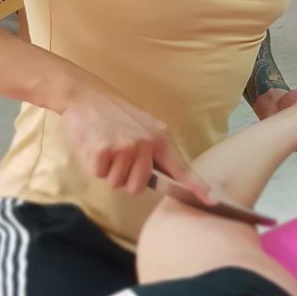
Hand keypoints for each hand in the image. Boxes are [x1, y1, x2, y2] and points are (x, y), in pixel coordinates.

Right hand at [61, 85, 211, 201]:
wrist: (86, 95)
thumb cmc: (113, 114)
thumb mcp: (143, 126)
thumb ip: (154, 149)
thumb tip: (163, 176)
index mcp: (160, 137)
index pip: (180, 168)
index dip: (196, 186)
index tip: (210, 200)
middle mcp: (146, 143)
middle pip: (138, 186)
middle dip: (125, 179)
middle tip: (117, 157)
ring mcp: (125, 147)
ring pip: (117, 183)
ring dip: (108, 172)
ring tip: (106, 148)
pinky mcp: (103, 150)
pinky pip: (100, 175)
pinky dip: (94, 166)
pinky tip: (94, 146)